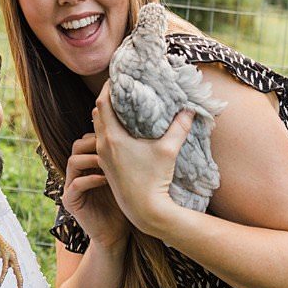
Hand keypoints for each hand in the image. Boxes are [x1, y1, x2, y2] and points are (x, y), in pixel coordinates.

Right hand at [61, 131, 128, 249]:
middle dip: (93, 143)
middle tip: (111, 145)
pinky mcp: (71, 202)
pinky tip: (106, 179)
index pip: (87, 140)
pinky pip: (75, 185)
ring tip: (108, 161)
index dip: (100, 135)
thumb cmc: (124, 206)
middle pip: (77, 146)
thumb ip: (124, 162)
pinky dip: (90, 180)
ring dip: (91, 159)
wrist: (116, 235)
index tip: (118, 135)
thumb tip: (143, 139)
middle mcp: (78, 173)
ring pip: (72, 162)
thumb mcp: (124, 179)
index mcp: (89, 165)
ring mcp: (72, 187)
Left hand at [93, 82, 192, 238]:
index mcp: (112, 137)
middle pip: (97, 113)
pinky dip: (108, 129)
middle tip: (122, 88)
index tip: (117, 77)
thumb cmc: (154, 180)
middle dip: (107, 98)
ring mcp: (102, 155)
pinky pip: (101, 139)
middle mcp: (102, 144)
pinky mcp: (105, 164)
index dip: (108, 88)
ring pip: (98, 126)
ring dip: (106, 114)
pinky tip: (123, 129)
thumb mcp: (168, 151)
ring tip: (123, 105)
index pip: (102, 103)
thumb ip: (179, 128)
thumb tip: (190, 109)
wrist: (144, 210)